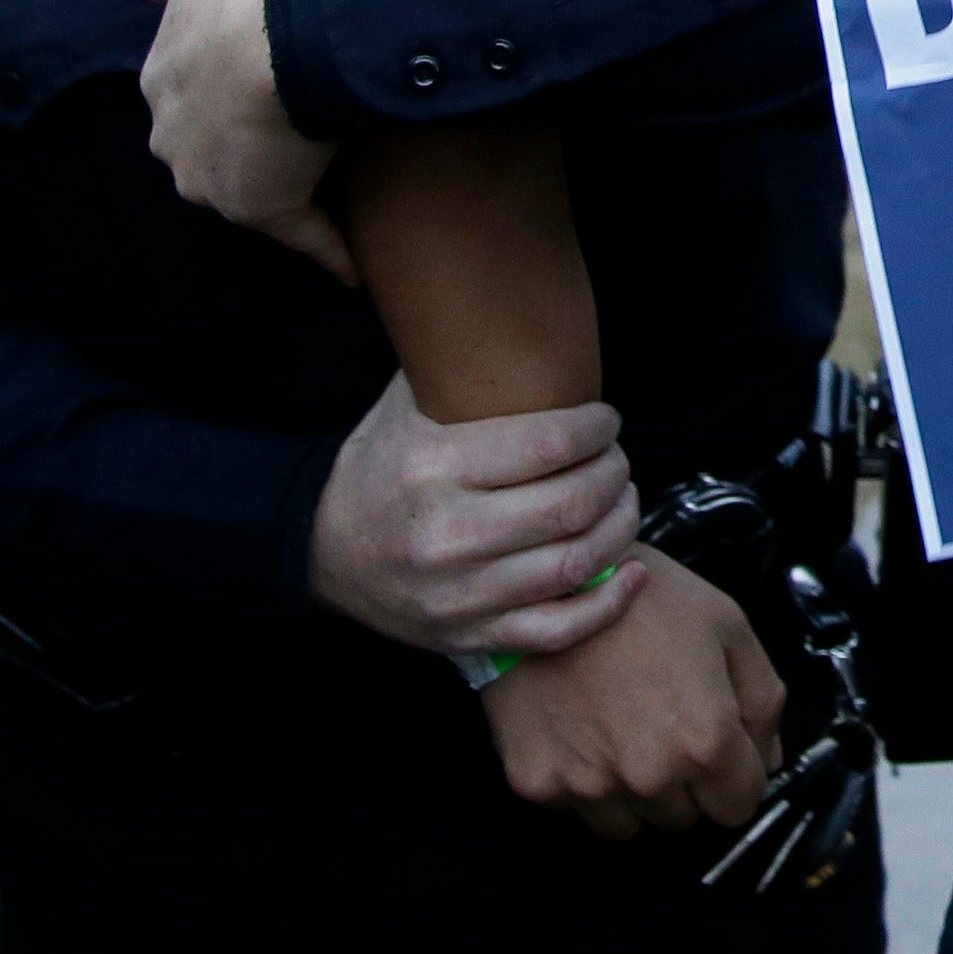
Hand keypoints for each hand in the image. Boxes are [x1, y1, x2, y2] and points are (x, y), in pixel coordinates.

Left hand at [142, 0, 348, 279]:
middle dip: (238, 141)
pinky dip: (327, 249)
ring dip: (278, 186)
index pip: (191, 90)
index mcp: (163, 79)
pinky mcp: (264, 209)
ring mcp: (214, 181)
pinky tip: (351, 267)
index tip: (263, 75)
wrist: (279, 33)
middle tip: (295, 121)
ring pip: (246, 188)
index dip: (226, 83)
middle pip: (208, 147)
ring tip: (327, 176)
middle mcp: (173, 138)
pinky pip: (303, 234)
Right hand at [305, 373, 645, 657]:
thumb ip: (458, 369)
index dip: (597, 429)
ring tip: (622, 500)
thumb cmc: (380, 466)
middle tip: (616, 459)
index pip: (548, 444)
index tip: (606, 420)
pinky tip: (631, 571)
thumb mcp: (405, 406)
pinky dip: (608, 603)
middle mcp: (447, 534)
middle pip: (570, 505)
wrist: (321, 547)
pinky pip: (558, 630)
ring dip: (619, 527)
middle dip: (614, 475)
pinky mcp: (469, 634)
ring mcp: (459, 593)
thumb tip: (526, 319)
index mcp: (434, 467)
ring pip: (574, 565)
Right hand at [481, 561, 785, 836]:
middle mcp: (650, 777)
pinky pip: (573, 806)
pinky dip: (579, 778)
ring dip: (633, 790)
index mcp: (706, 742)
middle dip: (685, 781)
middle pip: (684, 816)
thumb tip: (770, 758)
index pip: (738, 807)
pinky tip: (579, 726)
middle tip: (663, 722)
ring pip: (629, 823)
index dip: (736, 777)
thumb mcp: (728, 626)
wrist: (545, 585)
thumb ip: (763, 699)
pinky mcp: (537, 782)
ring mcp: (589, 785)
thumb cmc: (643, 598)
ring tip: (620, 726)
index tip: (720, 751)